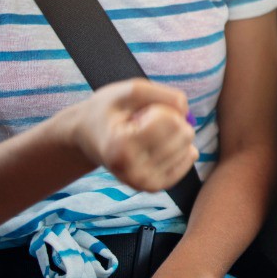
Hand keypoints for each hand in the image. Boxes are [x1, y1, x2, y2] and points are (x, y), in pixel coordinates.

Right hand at [55, 79, 197, 191]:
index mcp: (121, 146)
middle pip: (184, 135)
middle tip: (144, 123)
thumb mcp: (130, 90)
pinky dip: (181, 148)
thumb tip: (187, 112)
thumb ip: (163, 94)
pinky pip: (187, 162)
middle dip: (170, 120)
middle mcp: (132, 171)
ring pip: (188, 148)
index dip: (160, 108)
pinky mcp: (153, 187)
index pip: (171, 121)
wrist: (87, 136)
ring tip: (146, 134)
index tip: (139, 113)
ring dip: (172, 135)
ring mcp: (143, 183)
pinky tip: (162, 143)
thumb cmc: (109, 110)